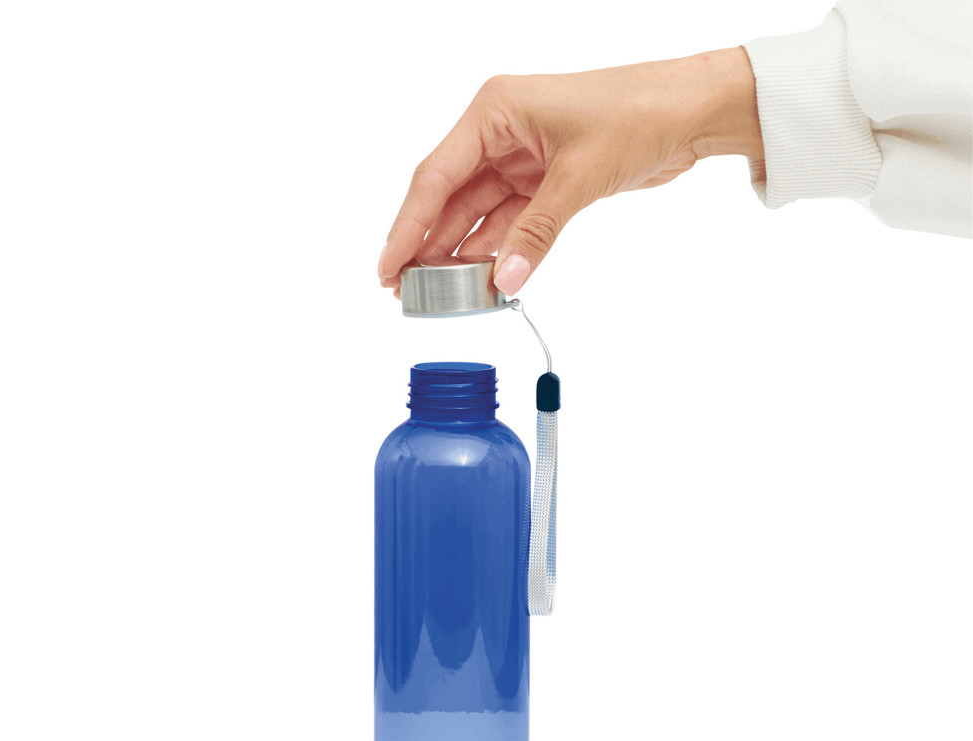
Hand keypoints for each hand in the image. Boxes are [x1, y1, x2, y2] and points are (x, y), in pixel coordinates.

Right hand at [378, 47, 761, 296]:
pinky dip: (497, 249)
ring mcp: (521, 158)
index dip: (407, 225)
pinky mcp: (543, 180)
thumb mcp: (578, 177)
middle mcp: (500, 132)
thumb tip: (504, 280)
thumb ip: (535, 233)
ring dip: (460, 253)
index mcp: (495, 111)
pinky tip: (482, 277)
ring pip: (476, 214)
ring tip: (438, 293)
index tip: (387, 265)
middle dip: (427, 244)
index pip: (436, 176)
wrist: (691, 111)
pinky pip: (507, 221)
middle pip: (449, 197)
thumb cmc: (637, 114)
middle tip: (405, 290)